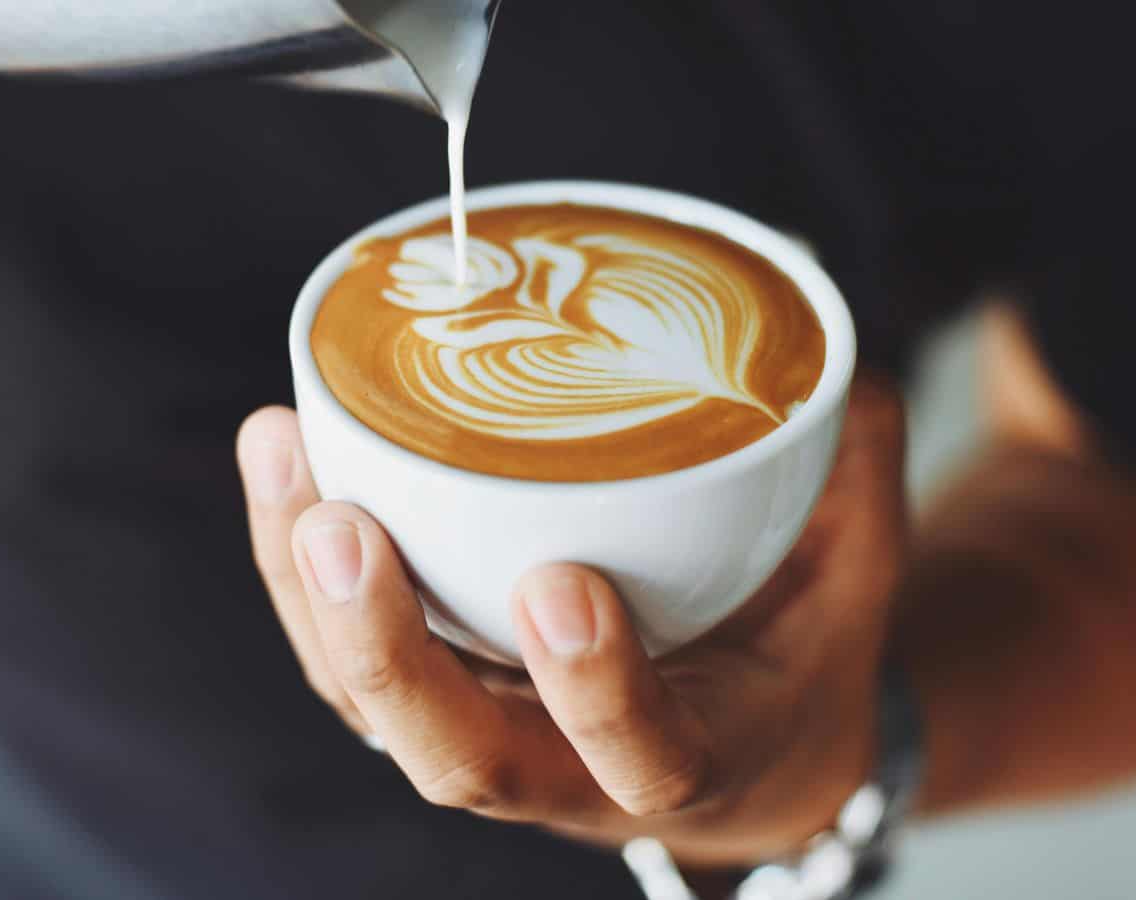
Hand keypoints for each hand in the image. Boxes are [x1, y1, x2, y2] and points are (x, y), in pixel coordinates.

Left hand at [237, 375, 906, 865]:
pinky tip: (281, 453)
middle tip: (344, 528)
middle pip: (456, 758)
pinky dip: (296, 561)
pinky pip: (341, 652)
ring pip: (368, 703)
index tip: (563, 585)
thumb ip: (850, 470)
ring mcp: (483, 732)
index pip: (641, 760)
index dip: (597, 692)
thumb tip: (829, 340)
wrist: (739, 746)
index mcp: (691, 760)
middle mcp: (566, 771)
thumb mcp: (854, 577)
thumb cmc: (794, 655)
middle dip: (386, 650)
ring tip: (281, 450)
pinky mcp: (431, 689)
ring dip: (307, 589)